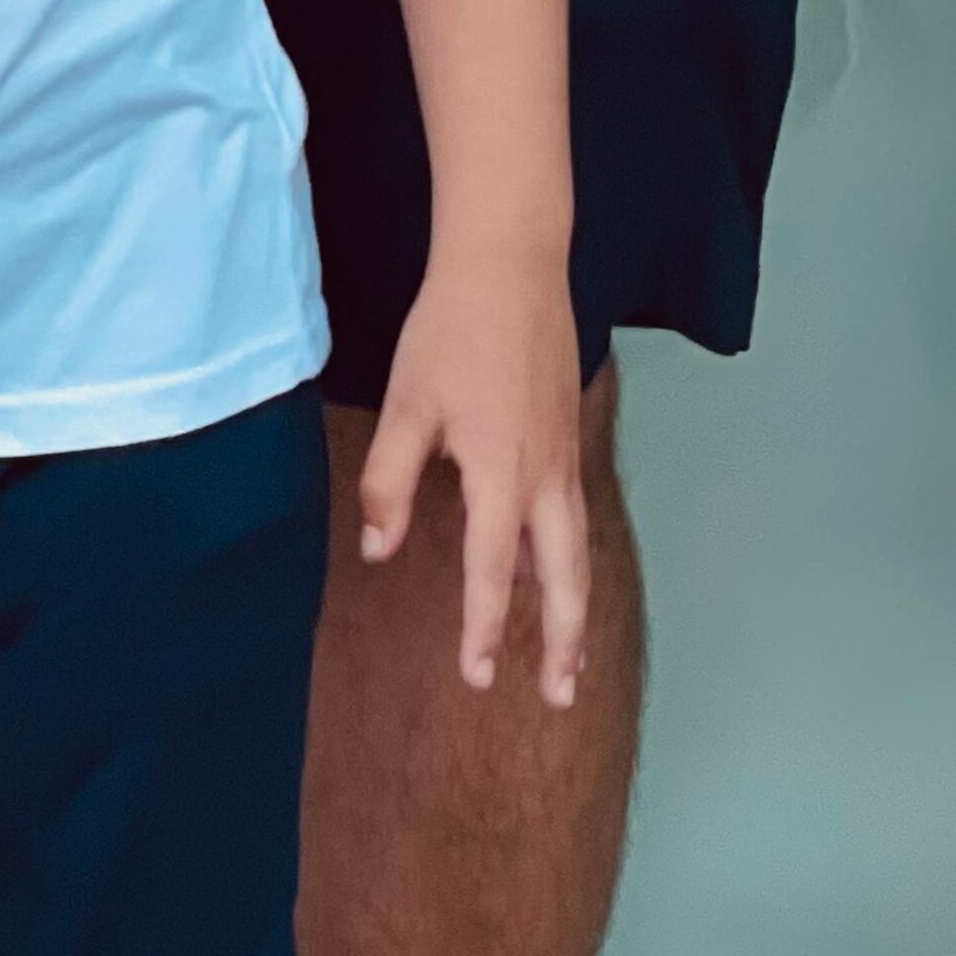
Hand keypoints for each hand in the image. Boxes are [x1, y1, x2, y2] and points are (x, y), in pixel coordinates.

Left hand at [357, 242, 589, 707]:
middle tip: (563, 696)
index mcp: (500, 473)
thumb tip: (379, 550)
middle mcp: (543, 473)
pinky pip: (573, 510)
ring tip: (570, 653)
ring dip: (574, 603)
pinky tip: (552, 563)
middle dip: (564, 639)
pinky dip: (569, 554)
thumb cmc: (452, 330)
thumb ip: (391, 483)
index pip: (491, 571)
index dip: (484, 629)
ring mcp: (562, 451)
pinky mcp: (564, 428)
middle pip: (565, 574)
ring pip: (576, 545)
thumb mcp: (407, 406)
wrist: (513, 259)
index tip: (478, 678)